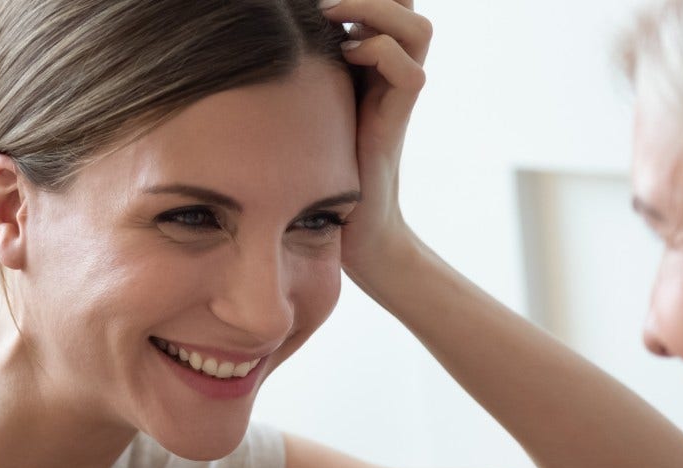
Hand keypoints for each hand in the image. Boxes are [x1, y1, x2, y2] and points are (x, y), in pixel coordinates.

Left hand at [322, 0, 430, 271]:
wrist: (352, 230)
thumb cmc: (313, 175)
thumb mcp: (301, 111)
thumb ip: (298, 74)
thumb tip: (264, 39)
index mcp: (369, 63)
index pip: (391, 5)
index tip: (320, 5)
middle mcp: (389, 74)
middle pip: (409, 6)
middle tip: (327, 7)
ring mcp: (396, 96)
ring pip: (419, 29)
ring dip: (377, 15)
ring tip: (336, 24)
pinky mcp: (396, 122)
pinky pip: (410, 74)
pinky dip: (377, 55)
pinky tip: (344, 62)